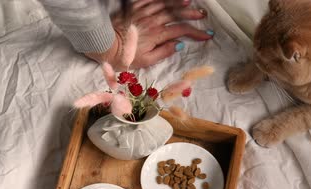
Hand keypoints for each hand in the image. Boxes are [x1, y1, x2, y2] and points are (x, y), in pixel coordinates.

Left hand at [86, 0, 212, 69]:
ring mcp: (143, 12)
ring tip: (190, 3)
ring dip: (179, 4)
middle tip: (203, 15)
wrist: (104, 44)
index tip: (206, 35)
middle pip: (176, 14)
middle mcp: (153, 21)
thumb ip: (164, 52)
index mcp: (157, 34)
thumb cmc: (124, 56)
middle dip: (192, 14)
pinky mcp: (134, 8)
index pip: (181, 31)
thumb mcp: (146, 61)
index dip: (196, 33)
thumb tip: (178, 45)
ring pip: (165, 4)